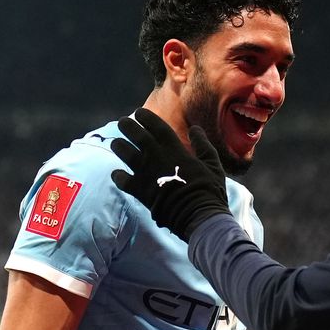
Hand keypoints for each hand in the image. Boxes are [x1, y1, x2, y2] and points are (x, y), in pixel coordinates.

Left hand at [110, 107, 230, 239]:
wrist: (198, 216)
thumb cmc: (209, 190)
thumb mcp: (212, 164)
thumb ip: (202, 144)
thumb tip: (195, 129)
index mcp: (174, 148)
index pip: (155, 126)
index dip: (145, 117)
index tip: (139, 113)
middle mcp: (156, 156)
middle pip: (135, 134)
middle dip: (127, 126)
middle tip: (123, 123)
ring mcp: (145, 172)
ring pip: (124, 152)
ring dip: (119, 145)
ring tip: (117, 143)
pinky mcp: (139, 190)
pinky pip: (121, 179)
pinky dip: (117, 175)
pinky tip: (118, 174)